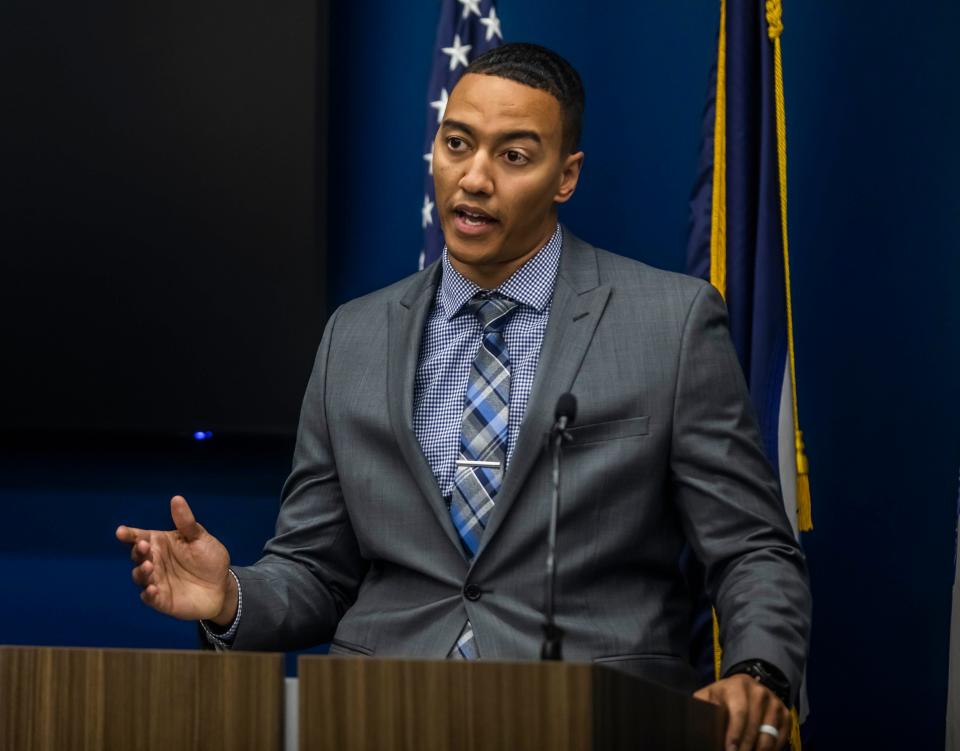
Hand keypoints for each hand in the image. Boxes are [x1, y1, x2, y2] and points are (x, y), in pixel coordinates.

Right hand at [116, 496, 235, 624]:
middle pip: (137, 555)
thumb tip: (176, 498)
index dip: (129, 534)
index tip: (121, 532)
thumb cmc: (209, 559)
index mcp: (161, 544)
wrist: (222, 586)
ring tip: (148, 566)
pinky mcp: (161, 599)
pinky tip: (152, 589)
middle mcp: (155, 561)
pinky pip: (149, 598)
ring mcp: (156, 581)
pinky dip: (148, 594)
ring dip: (141, 571)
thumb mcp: (200, 538)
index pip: (140, 537)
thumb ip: (186, 522)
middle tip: (144, 546)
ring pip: (139, 576)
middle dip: (138, 551)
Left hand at [693, 674, 789, 750]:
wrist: (745, 686)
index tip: (730, 749)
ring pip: (769, 735)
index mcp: (736, 686)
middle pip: (754, 727)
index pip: (739, 712)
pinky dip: (771, 750)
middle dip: (745, 747)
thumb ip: (702, 707)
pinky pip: (780, 738)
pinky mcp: (785, 713)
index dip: (734, 734)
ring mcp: (773, 702)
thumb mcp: (709, 696)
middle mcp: (758, 691)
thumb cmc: (722, 697)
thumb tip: (695, 728)